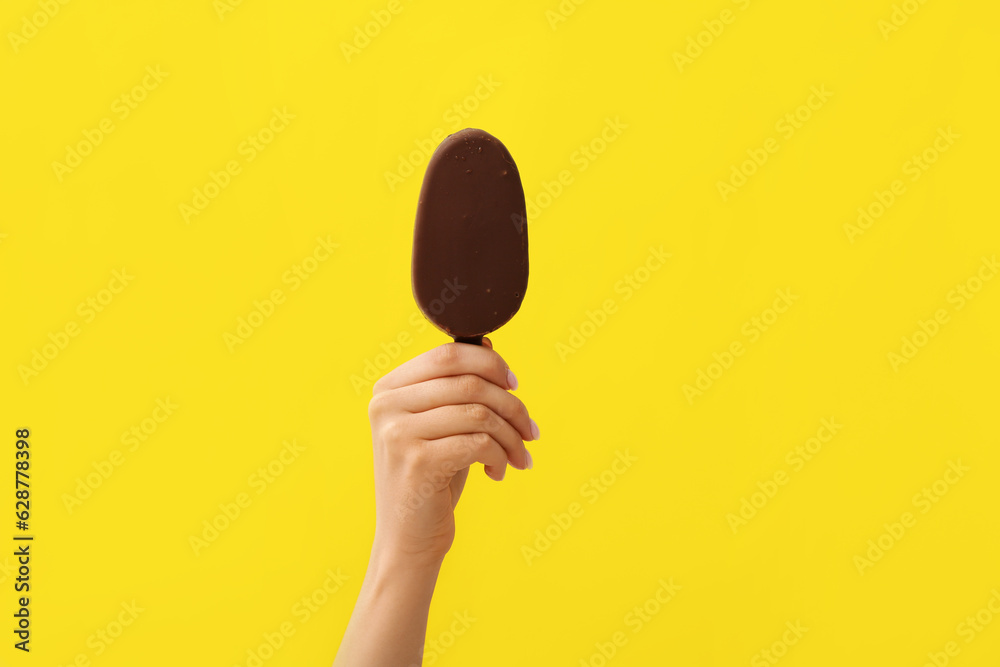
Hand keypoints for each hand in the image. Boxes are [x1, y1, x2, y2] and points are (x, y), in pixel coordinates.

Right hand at [367, 338, 538, 564]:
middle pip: (470, 382)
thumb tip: (486, 342)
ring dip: (511, 436)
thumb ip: (455, 386)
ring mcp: (398, 432)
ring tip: (519, 457)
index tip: (514, 385)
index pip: (448, 355)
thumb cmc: (430, 479)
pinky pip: (479, 442)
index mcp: (388, 389)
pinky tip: (499, 472)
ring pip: (480, 413)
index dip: (490, 363)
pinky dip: (501, 456)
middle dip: (512, 405)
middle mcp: (386, 405)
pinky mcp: (416, 461)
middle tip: (530, 431)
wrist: (407, 540)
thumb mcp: (440, 426)